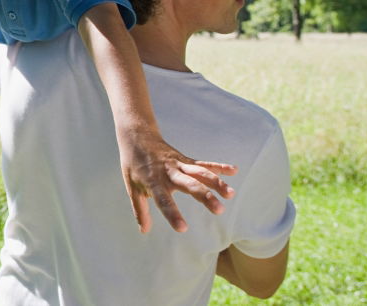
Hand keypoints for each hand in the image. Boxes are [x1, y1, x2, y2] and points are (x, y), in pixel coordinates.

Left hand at [118, 127, 236, 233]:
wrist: (137, 136)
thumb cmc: (133, 165)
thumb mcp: (132, 187)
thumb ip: (140, 209)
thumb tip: (144, 230)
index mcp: (153, 181)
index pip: (163, 201)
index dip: (172, 214)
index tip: (183, 229)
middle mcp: (168, 173)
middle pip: (188, 184)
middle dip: (204, 196)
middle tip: (219, 210)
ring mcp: (179, 164)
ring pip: (200, 173)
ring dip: (216, 182)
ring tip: (230, 194)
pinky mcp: (185, 159)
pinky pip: (203, 163)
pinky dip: (218, 167)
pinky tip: (234, 170)